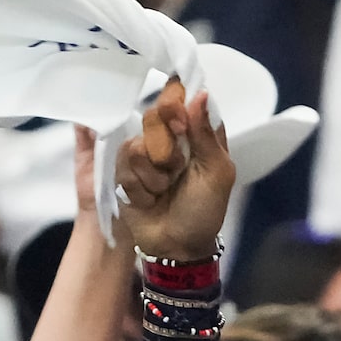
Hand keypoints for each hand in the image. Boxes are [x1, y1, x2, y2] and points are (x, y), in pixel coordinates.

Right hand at [116, 79, 235, 265]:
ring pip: (136, 144)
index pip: (182, 98)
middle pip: (154, 116)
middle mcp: (169, 138)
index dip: (176, 104)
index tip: (179, 122)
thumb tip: (201, 93)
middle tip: (177, 169)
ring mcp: (145, 154)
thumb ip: (205, 133)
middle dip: (165, 148)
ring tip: (164, 191)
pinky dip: (140, 188)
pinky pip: (123, 166)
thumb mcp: (217, 173)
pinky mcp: (124, 171)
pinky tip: (149, 200)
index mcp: (197, 132)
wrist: (178, 247)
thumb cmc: (205, 210)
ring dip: (154, 175)